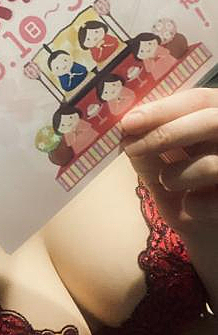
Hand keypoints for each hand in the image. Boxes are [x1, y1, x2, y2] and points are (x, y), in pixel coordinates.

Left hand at [121, 88, 217, 306]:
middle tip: (130, 146)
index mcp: (217, 120)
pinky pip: (217, 199)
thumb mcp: (163, 171)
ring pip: (213, 162)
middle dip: (166, 133)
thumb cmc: (188, 193)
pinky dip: (196, 204)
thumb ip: (148, 152)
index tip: (128, 121)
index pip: (198, 100)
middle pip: (211, 120)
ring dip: (178, 173)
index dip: (163, 108)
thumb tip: (126, 133)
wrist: (212, 234)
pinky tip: (190, 207)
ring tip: (166, 181)